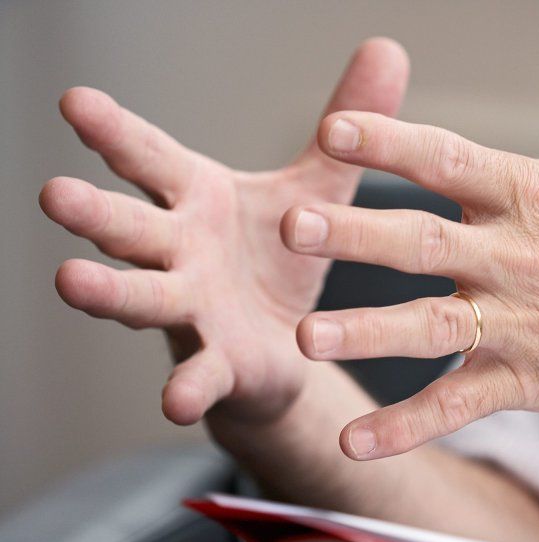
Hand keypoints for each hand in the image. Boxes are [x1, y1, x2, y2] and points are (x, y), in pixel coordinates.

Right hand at [41, 39, 408, 424]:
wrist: (290, 345)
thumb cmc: (284, 258)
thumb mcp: (318, 186)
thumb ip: (343, 128)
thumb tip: (388, 46)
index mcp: (198, 202)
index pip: (150, 160)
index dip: (114, 132)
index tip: (75, 100)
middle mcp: (181, 254)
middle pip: (130, 228)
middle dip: (94, 212)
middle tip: (54, 193)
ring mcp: (193, 312)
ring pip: (143, 298)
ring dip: (108, 291)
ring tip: (70, 280)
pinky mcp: (220, 363)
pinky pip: (199, 375)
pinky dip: (188, 387)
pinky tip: (177, 401)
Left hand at [281, 0, 538, 459]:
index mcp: (534, 196)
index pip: (450, 161)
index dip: (392, 142)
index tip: (333, 130)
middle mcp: (520, 258)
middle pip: (426, 242)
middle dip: (357, 235)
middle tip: (293, 228)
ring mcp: (524, 325)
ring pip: (434, 328)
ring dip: (370, 333)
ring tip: (306, 337)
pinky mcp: (530, 381)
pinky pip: (459, 406)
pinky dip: (407, 428)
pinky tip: (353, 444)